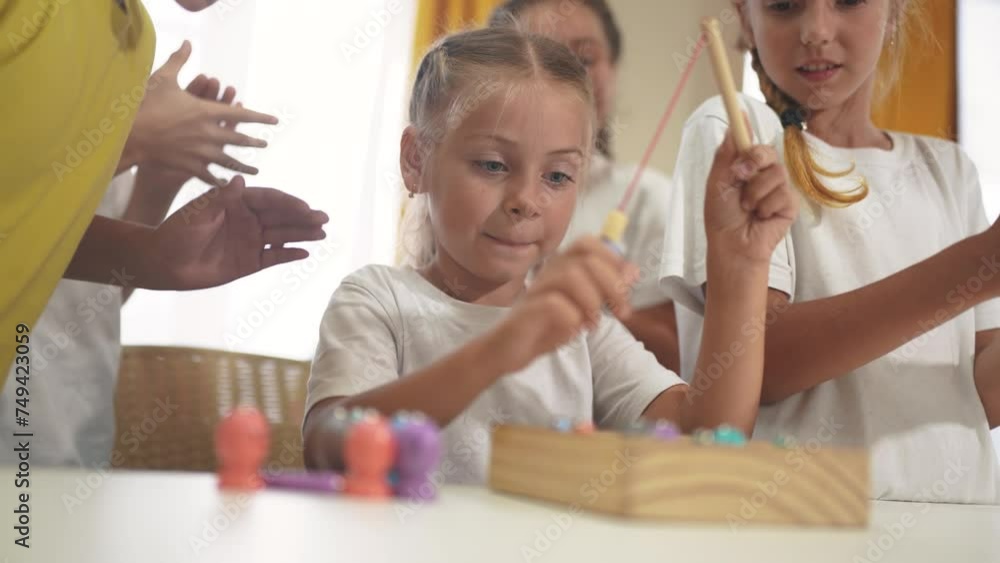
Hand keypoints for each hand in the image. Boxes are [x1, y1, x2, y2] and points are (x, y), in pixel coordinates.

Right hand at [128, 41, 277, 185]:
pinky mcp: (191, 166)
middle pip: (239, 139)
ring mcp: (201, 152)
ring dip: (244, 166)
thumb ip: (179, 61)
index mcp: (207, 112)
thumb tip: (188, 43)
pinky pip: (209, 176)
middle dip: (254, 142)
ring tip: (256, 170)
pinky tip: (227, 184)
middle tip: (265, 144)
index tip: (275, 121)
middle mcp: (209, 133)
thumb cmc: (147, 104)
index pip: (241, 114)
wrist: (132, 133)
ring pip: (229, 161)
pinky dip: (219, 181)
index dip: (260, 118)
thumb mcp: (164, 78)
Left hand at [147, 176, 328, 289]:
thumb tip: (240, 180)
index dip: (287, 203)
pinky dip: (289, 254)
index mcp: (237, 203)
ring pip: (282, 235)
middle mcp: (248, 220)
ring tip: (322, 234)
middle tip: (323, 219)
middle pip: (281, 216)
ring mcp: (251, 241)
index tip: (305, 207)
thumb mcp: (198, 212)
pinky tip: (305, 252)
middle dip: (303, 217)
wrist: (164, 263)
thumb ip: (222, 199)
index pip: (268, 200)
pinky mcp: (250, 262)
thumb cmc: (177, 232)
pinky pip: (274, 257)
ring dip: (302, 234)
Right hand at [488, 236, 638, 373]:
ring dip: (592, 300)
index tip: (628, 282)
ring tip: (595, 323)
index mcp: (560, 268)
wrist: (508, 351)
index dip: (612, 258)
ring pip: (570, 276)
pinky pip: (554, 304)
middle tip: (620, 311)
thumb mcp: (582, 308)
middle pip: (585, 260)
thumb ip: (605, 290)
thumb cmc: (545, 327)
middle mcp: (547, 273)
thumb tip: (632, 271)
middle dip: (612, 284)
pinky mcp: (526, 312)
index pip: (586, 244)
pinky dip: (572, 318)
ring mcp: (535, 291)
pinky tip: (575, 331)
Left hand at [704, 121, 798, 262]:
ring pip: (776, 173)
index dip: (746, 126)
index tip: (739, 107)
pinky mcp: (790, 203)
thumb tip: (735, 123)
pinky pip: (783, 194)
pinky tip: (760, 216)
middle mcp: (763, 173)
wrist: (733, 245)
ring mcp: (778, 187)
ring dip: (755, 193)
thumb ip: (727, 155)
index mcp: (744, 166)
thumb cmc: (722, 216)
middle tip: (740, 176)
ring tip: (747, 208)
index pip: (750, 141)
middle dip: (753, 162)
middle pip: (767, 151)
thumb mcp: (718, 182)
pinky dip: (766, 206)